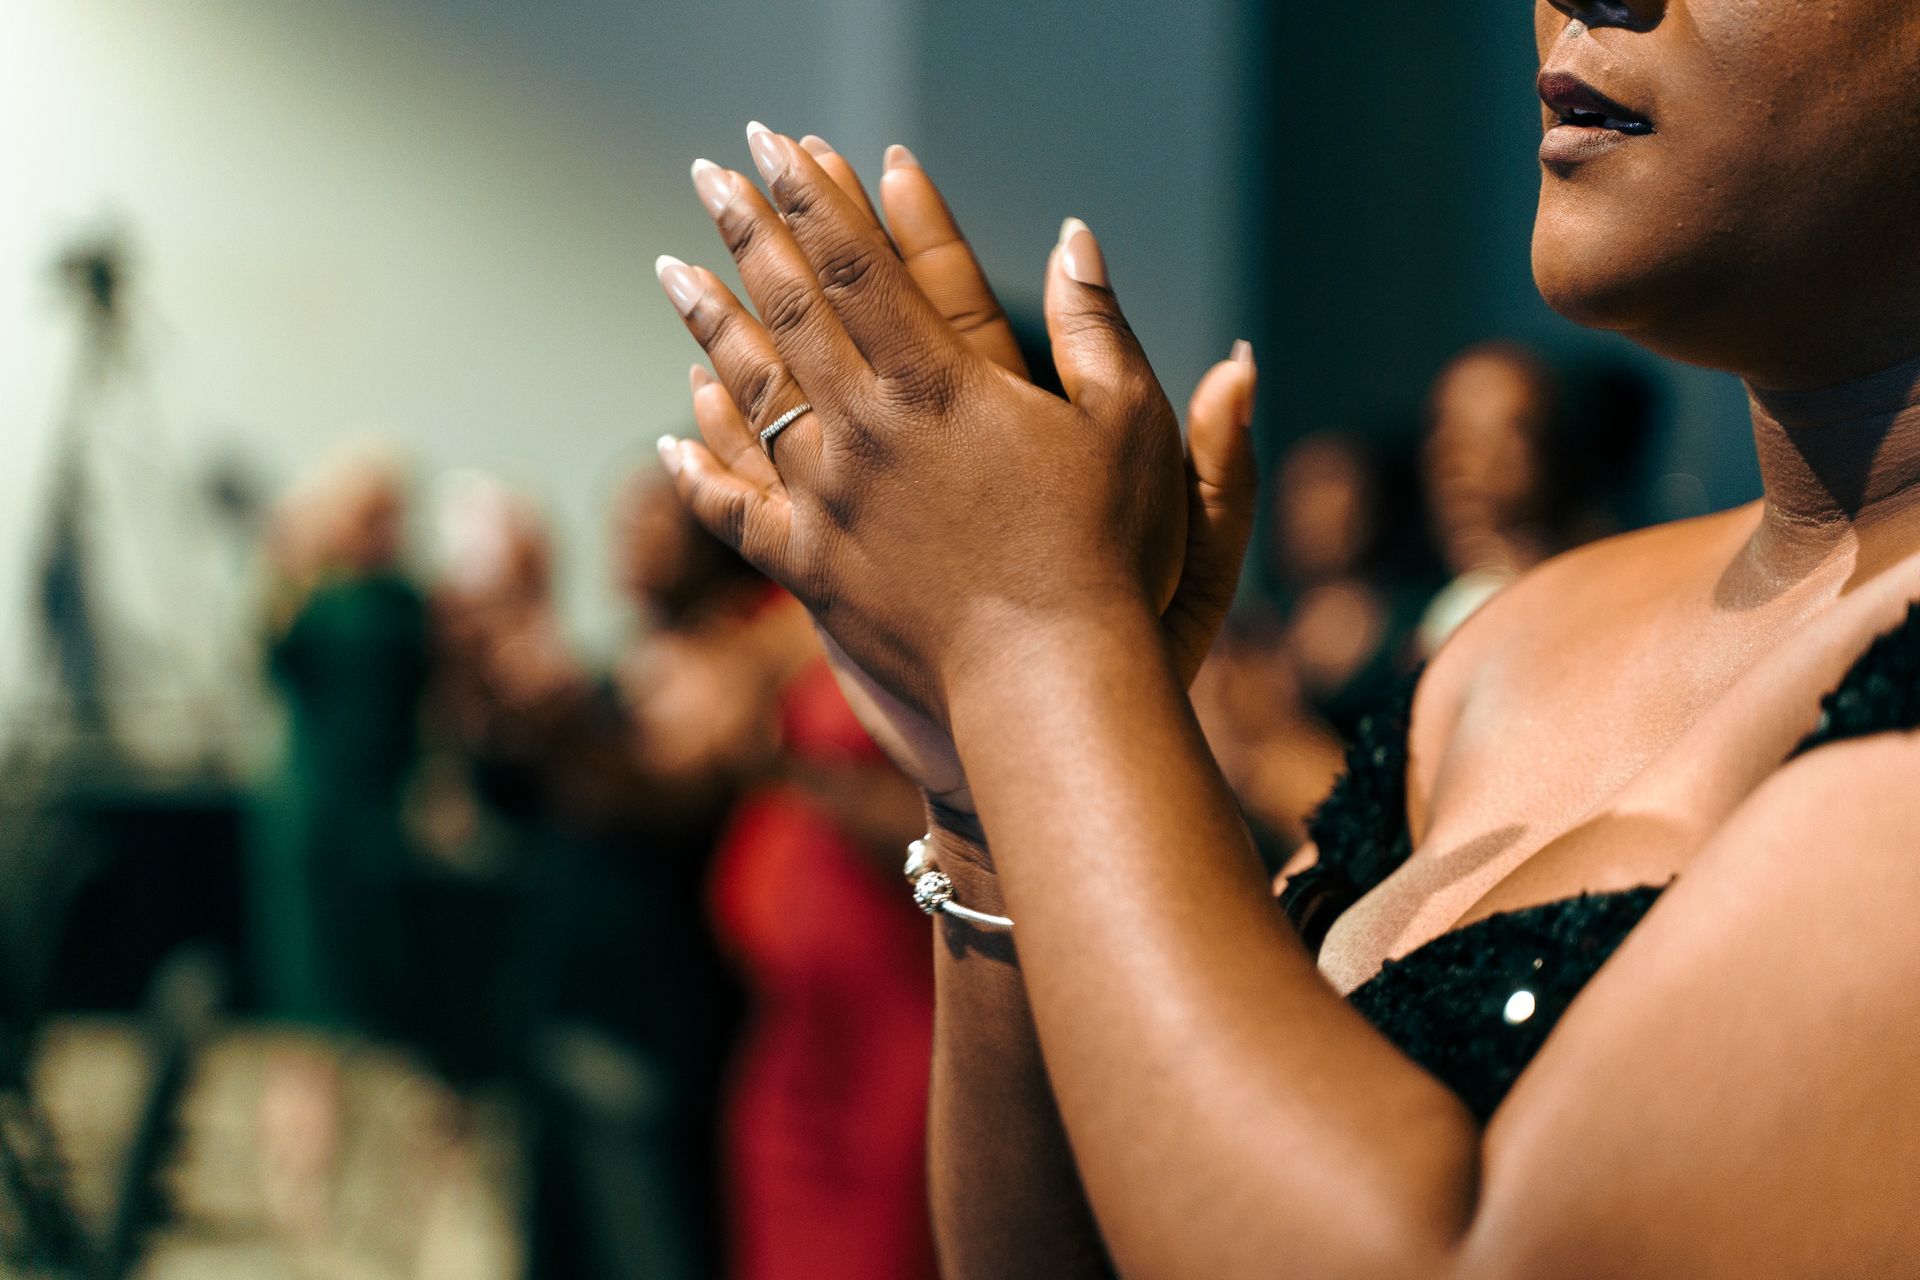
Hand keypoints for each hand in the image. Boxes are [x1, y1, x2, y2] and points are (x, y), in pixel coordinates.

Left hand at [657, 126, 1252, 753]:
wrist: (1047, 683)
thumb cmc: (1106, 555)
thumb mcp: (1128, 426)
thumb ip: (1096, 325)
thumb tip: (1074, 236)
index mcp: (939, 383)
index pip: (860, 265)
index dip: (817, 196)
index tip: (782, 144)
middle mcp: (865, 429)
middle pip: (789, 308)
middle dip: (747, 230)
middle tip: (711, 174)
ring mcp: (826, 500)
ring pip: (747, 392)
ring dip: (706, 323)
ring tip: (670, 268)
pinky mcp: (809, 567)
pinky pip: (735, 507)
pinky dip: (698, 467)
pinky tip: (673, 433)